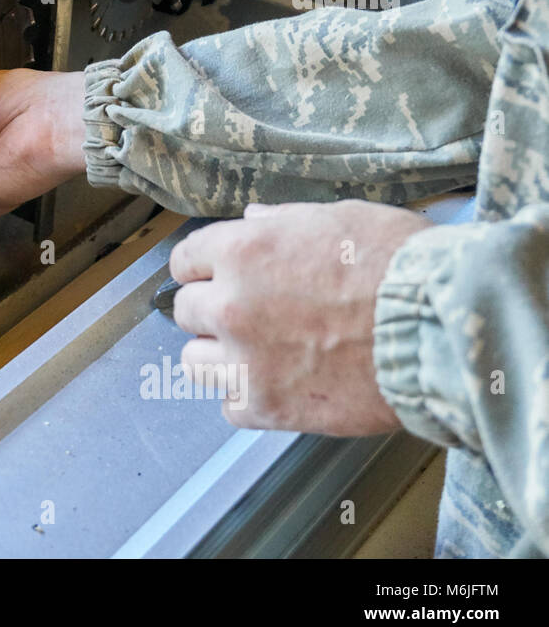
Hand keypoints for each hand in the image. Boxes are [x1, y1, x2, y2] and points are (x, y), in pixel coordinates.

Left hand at [169, 200, 432, 435]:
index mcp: (241, 252)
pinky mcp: (267, 407)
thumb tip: (253, 221)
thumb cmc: (401, 268)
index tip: (217, 276)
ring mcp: (244, 360)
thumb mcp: (339, 218)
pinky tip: (280, 384)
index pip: (185, 261)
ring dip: (220, 355)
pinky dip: (249, 397)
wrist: (441, 333)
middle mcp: (230, 305)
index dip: (204, 268)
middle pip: (185, 311)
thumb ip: (283, 223)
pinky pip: (230, 405)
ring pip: (195, 361)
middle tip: (249, 315)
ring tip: (259, 354)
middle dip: (212, 310)